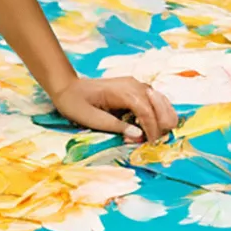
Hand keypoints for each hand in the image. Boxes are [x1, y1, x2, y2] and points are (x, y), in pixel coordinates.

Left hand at [49, 75, 176, 143]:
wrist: (67, 88)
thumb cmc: (76, 103)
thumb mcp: (92, 120)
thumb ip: (116, 127)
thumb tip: (138, 135)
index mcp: (124, 92)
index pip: (147, 112)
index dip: (152, 130)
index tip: (150, 144)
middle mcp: (134, 85)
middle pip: (160, 105)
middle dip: (160, 125)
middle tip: (151, 142)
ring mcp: (136, 85)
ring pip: (162, 102)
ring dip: (162, 119)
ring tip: (153, 136)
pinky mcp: (135, 89)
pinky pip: (155, 100)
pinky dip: (159, 113)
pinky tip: (152, 126)